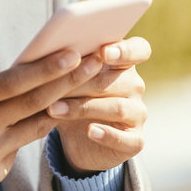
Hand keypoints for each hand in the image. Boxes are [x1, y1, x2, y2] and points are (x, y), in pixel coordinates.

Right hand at [0, 44, 103, 190]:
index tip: (72, 54)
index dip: (43, 69)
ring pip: (36, 125)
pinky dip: (33, 126)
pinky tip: (50, 110)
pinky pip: (20, 144)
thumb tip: (0, 61)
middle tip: (99, 61)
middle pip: (33, 103)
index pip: (11, 83)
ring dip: (66, 103)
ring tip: (91, 83)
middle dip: (70, 80)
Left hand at [46, 37, 149, 175]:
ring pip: (117, 108)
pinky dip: (107, 135)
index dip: (125, 50)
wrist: (78, 138)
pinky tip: (89, 131)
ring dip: (82, 108)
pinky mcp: (135, 140)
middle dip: (82, 81)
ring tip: (54, 109)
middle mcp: (135, 86)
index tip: (103, 52)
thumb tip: (52, 54)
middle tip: (52, 85)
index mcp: (123, 63)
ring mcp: (137, 113)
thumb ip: (69, 64)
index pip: (138, 50)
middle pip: (116, 80)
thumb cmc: (72, 98)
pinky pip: (125, 138)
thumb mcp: (68, 80)